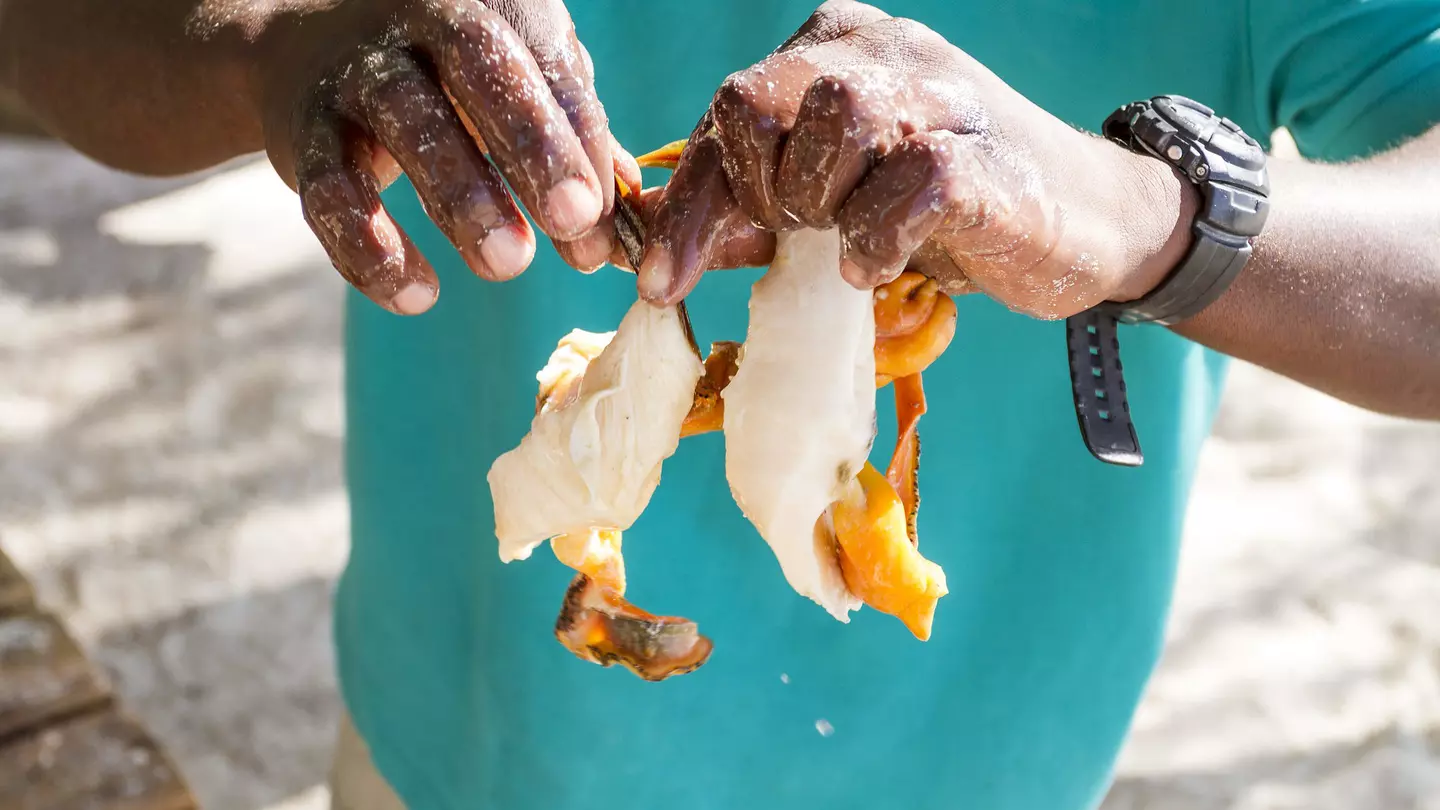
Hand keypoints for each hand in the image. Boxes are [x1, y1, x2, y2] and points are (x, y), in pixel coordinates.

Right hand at [248, 0, 636, 313]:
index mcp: (495, 5)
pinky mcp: (302, 131)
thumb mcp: (521, 90)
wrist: (306, 53)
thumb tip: (641, 224)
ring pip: (407, 122)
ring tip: (509, 265)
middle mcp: (422, 18)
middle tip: (575, 221)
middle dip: (533, 146)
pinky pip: (329, 192)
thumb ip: (576, 146)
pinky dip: (372, 249)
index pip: (549, 64)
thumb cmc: (452, 80)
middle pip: (479, 66)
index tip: (606, 217)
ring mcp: (357, 69)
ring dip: (462, 197)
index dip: (581, 141)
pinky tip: (418, 297)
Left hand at [636, 0, 1197, 318]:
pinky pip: (902, 186)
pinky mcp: (981, 155)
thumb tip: (655, 257)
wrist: (1082, 224)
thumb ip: (755, 216)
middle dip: (757, 193)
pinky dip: (875, 239)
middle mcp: (878, 51)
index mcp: (831, 49)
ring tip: (848, 240)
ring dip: (820, 206)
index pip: (724, 113)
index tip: (657, 284)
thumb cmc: (943, 217)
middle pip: (753, 99)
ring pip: (828, 120)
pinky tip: (877, 264)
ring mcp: (936, 93)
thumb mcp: (833, 206)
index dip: (684, 203)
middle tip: (798, 236)